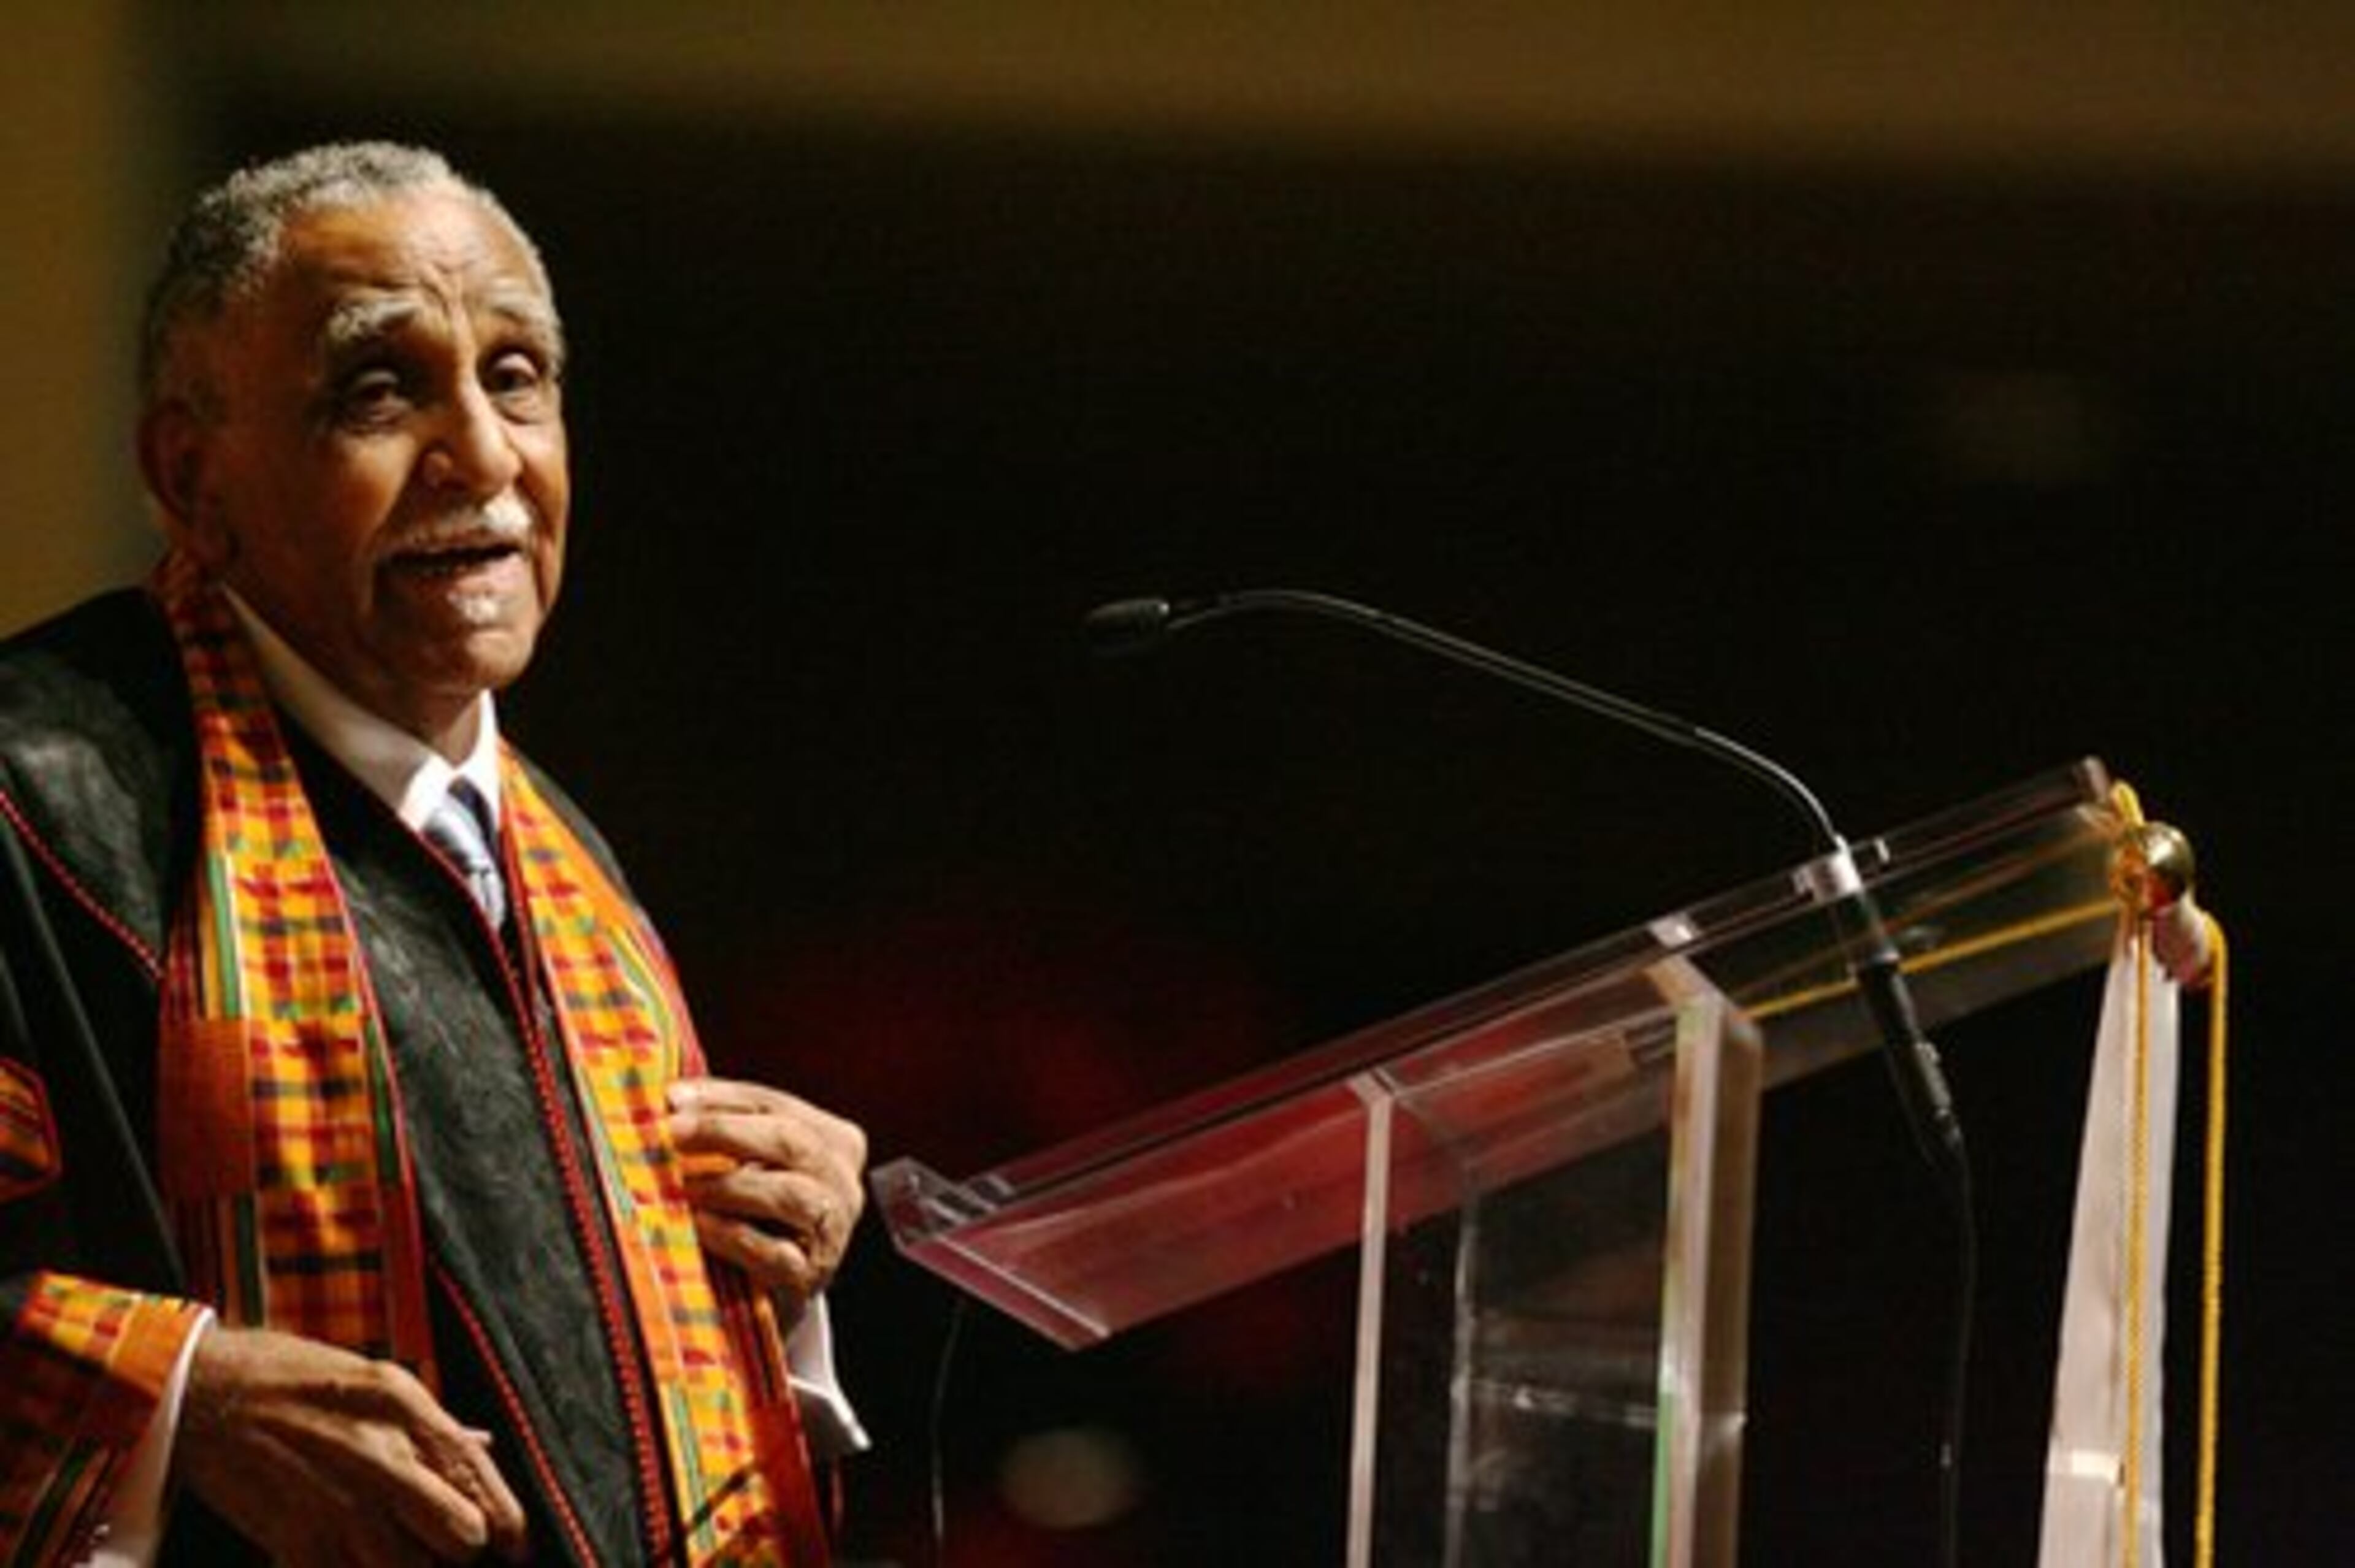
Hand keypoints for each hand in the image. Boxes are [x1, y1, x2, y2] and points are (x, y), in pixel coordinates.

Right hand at [174, 1324, 529, 1564]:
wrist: (200, 1393)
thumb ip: (430, 1420)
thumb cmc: (288, 1377)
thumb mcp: (373, 1379)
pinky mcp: (294, 1539)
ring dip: (410, 1566)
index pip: (479, 1477)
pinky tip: (352, 1560)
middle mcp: (379, 1457)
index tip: (514, 1548)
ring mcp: (337, 1503)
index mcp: (405, 1409)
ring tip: (399, 1555)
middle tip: (448, 1548)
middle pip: (460, 1536)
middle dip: (462, 1549)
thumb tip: (483, 1445)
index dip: (508, 1523)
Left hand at [667, 1077, 867, 1310]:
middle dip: (726, 1132)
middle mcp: (843, 1180)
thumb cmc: (761, 1209)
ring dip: (730, 1185)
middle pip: (790, 1140)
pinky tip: (701, 1225)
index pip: (776, 1105)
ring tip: (684, 1184)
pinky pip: (775, 1252)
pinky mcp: (811, 1273)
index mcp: (834, 1139)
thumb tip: (675, 1098)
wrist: (784, 1281)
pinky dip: (735, 1236)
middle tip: (674, 1133)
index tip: (673, 1100)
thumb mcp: (755, 1159)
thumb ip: (726, 1123)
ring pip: (791, 1194)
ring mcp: (833, 1228)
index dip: (724, 1099)